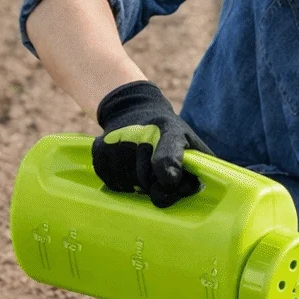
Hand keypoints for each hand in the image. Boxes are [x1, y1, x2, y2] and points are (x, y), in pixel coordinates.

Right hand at [91, 80, 214, 207]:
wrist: (134, 110)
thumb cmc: (170, 135)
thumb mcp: (190, 142)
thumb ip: (198, 166)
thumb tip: (197, 188)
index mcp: (170, 130)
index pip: (167, 154)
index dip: (168, 170)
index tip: (171, 180)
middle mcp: (141, 133)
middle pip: (147, 180)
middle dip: (156, 186)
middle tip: (159, 177)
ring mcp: (118, 141)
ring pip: (129, 184)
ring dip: (138, 187)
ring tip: (144, 171)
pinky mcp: (100, 149)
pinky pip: (113, 183)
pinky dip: (122, 184)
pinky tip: (128, 170)